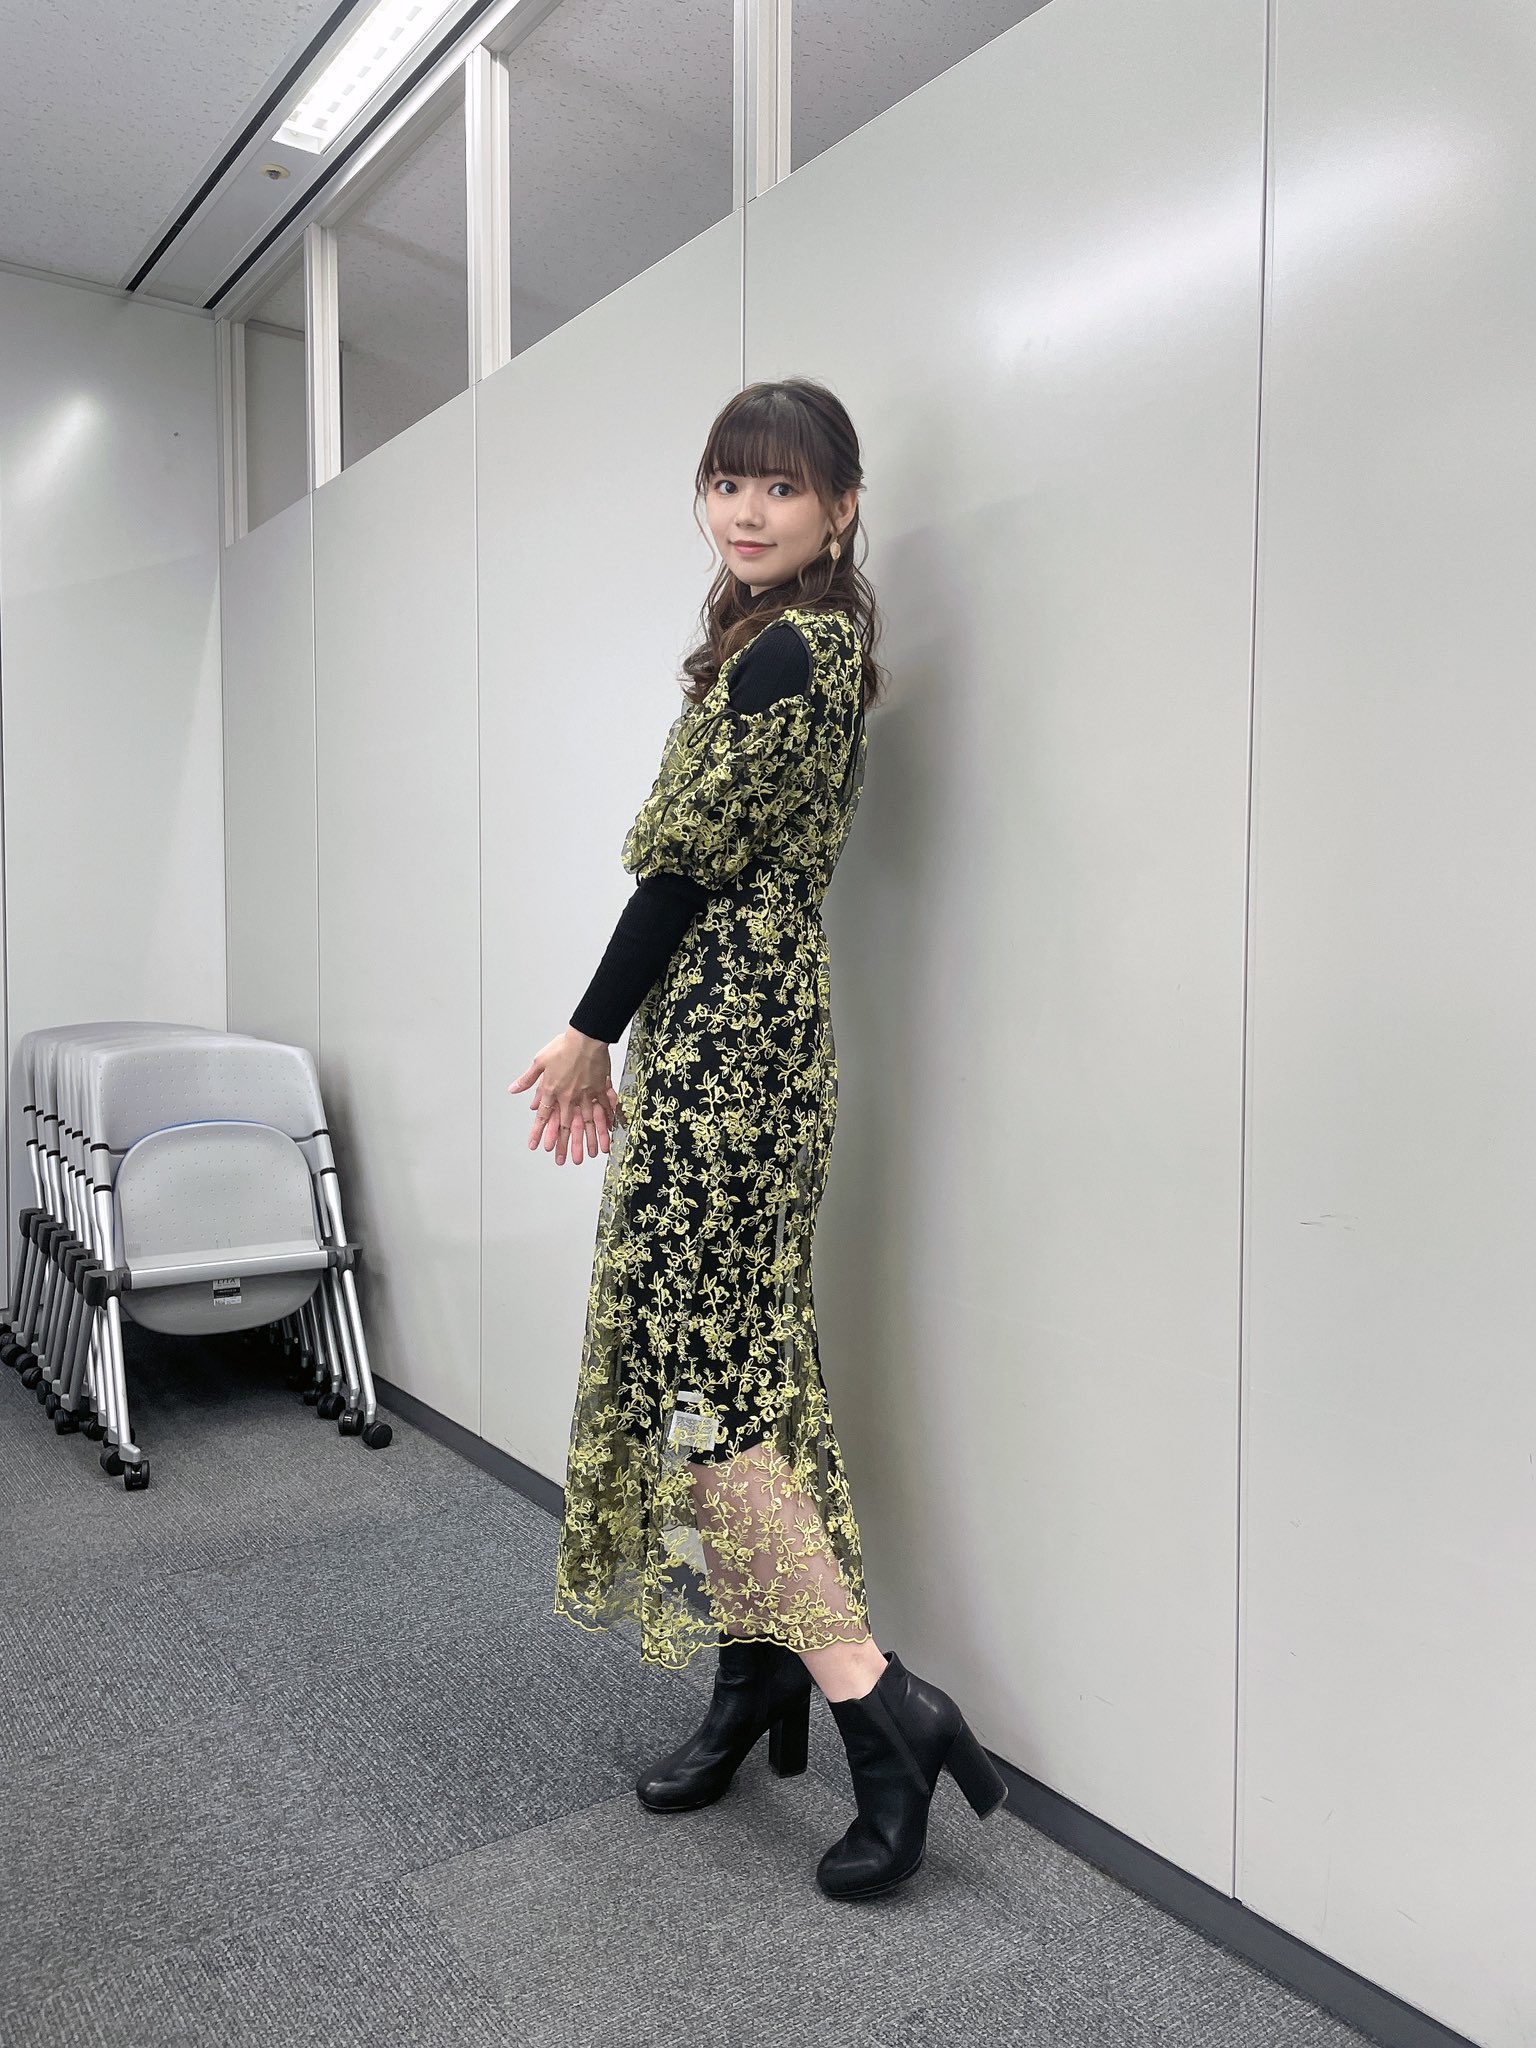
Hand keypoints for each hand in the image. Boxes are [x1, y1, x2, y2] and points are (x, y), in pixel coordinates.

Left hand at [509, 1027, 623, 1164]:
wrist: (586, 1038)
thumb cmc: (563, 1046)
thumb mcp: (539, 1061)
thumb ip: (527, 1079)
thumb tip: (513, 1089)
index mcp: (552, 1090)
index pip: (543, 1117)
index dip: (539, 1133)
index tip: (535, 1147)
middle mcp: (569, 1097)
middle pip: (566, 1126)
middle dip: (564, 1145)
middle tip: (563, 1161)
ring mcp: (586, 1095)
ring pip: (587, 1123)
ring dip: (588, 1140)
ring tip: (589, 1155)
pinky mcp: (600, 1089)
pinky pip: (604, 1108)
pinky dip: (607, 1121)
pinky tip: (609, 1132)